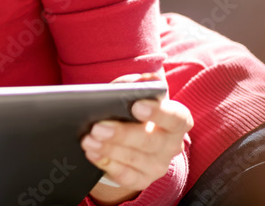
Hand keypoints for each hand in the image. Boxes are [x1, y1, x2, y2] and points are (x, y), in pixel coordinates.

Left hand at [82, 73, 192, 204]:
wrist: (129, 138)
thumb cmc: (130, 110)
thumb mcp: (132, 93)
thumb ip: (131, 86)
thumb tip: (128, 86)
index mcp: (176, 120)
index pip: (176, 117)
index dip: (159, 112)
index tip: (136, 106)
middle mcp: (171, 144)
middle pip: (151, 140)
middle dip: (122, 134)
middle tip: (98, 127)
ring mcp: (158, 164)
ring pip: (135, 159)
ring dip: (109, 149)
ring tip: (88, 140)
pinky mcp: (143, 179)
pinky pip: (126, 176)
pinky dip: (107, 164)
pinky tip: (93, 155)